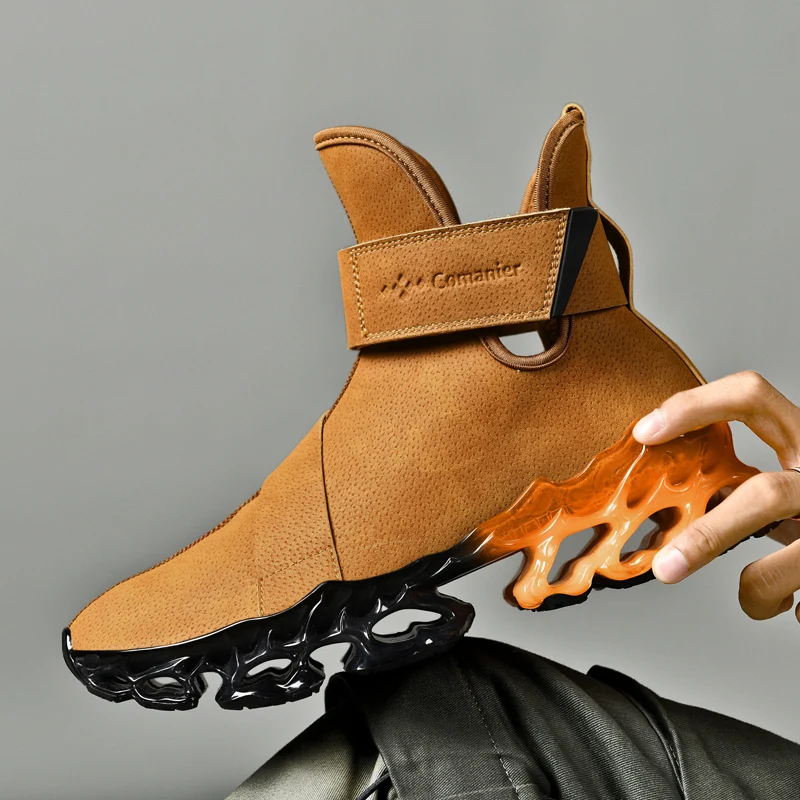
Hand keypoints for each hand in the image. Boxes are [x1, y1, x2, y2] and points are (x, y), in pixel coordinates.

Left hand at [632, 371, 799, 622]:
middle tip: (666, 569)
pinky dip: (786, 608)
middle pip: (764, 495)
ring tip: (758, 597)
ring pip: (777, 568)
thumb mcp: (794, 484)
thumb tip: (670, 508)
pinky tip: (798, 606)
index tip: (645, 432)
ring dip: (756, 590)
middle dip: (708, 536)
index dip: (694, 406)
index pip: (751, 396)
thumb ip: (748, 485)